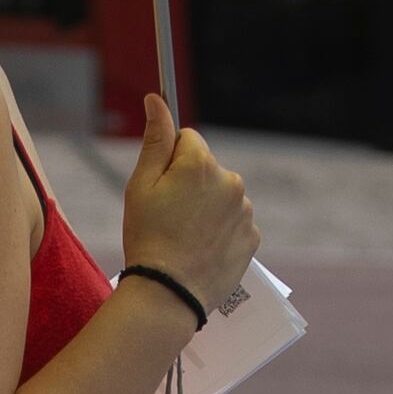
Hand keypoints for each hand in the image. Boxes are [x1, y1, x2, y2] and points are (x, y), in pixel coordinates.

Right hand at [117, 93, 254, 314]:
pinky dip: (220, 231)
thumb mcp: (140, 186)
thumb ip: (155, 139)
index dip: (170, 161)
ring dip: (208, 208)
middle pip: (208, 168)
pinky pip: (234, 222)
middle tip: (170, 216)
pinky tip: (201, 249)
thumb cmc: (148, 237)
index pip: (188, 140)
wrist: (170, 294)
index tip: (161, 187)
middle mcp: (231, 180)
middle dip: (191, 184)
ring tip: (185, 236)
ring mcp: (245, 210)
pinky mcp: (252, 237)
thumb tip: (157, 99)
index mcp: (201, 163)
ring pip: (223, 196)